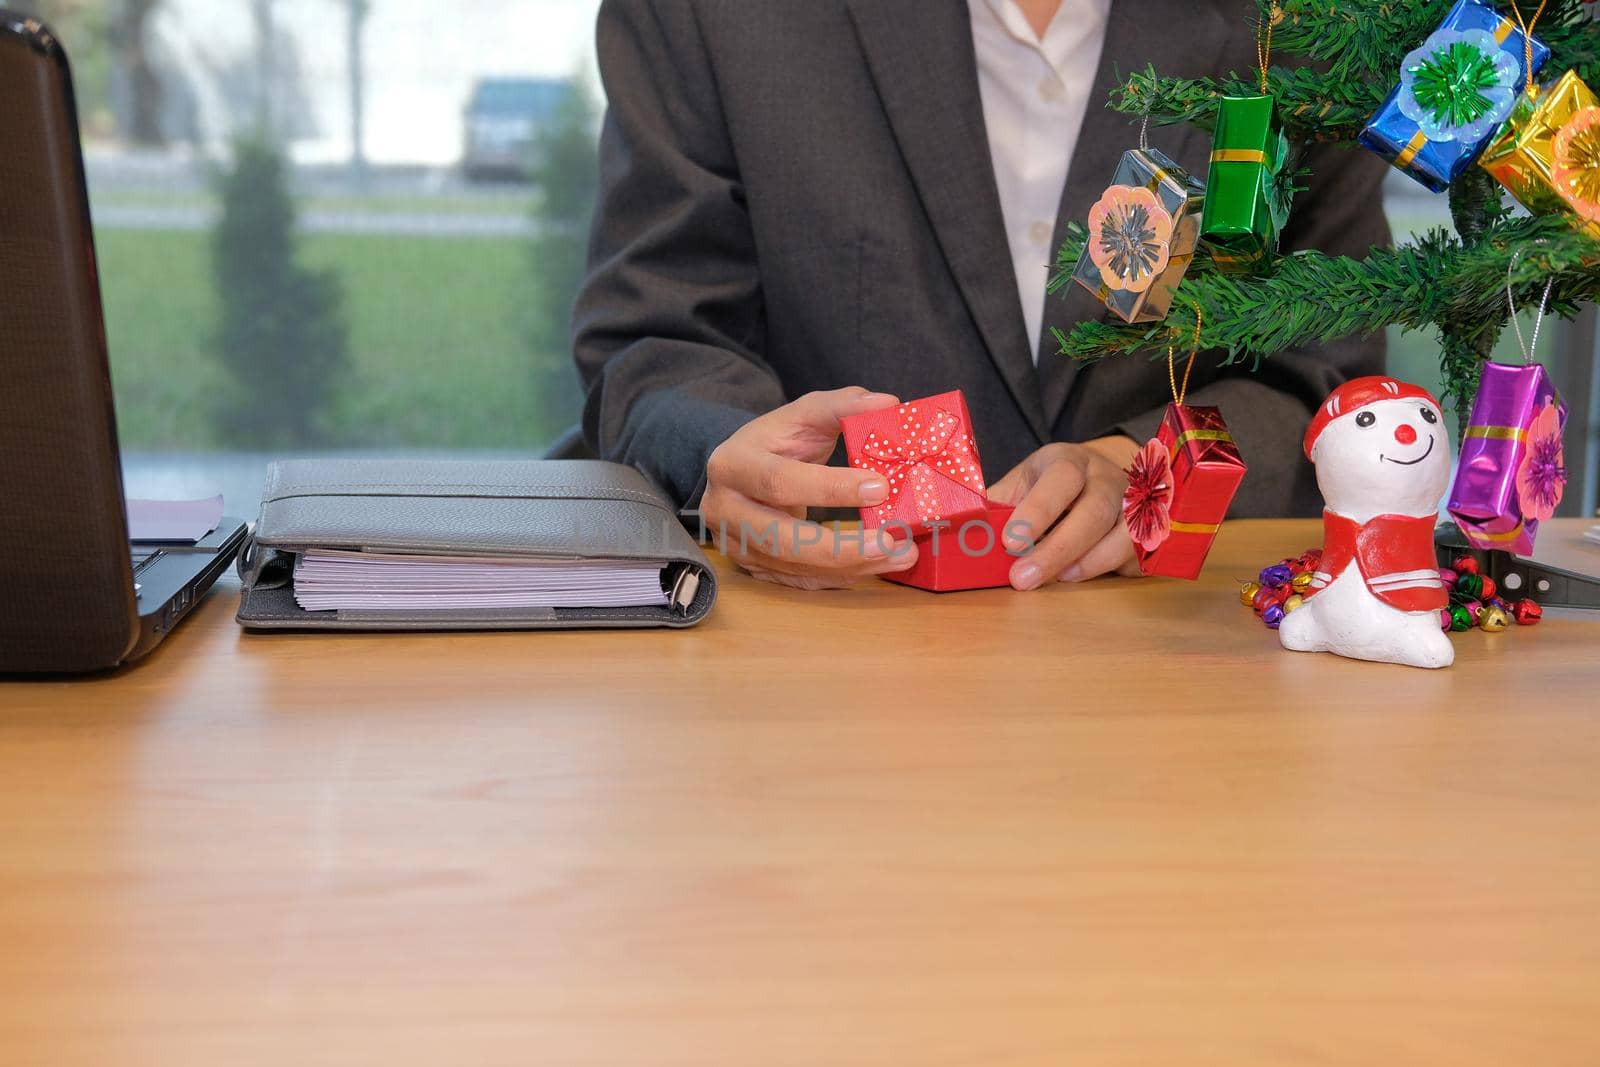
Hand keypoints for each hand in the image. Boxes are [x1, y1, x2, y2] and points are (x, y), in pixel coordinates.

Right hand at [701, 387, 919, 589]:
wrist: (739, 471)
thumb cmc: (775, 441)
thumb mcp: (802, 414)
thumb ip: (842, 406)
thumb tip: (887, 404)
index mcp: (733, 464)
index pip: (780, 481)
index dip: (830, 488)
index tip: (881, 488)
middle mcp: (725, 509)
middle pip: (783, 539)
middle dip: (844, 547)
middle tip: (895, 543)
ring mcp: (735, 543)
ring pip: (794, 566)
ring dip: (852, 566)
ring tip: (901, 555)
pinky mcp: (752, 567)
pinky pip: (798, 581)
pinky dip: (839, 578)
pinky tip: (873, 567)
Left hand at [987, 437, 1143, 589]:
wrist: (1100, 479)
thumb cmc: (1048, 490)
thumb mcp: (1020, 487)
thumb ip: (995, 509)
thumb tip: (961, 534)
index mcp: (1067, 462)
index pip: (1060, 478)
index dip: (1037, 511)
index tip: (1011, 543)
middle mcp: (1105, 478)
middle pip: (1093, 512)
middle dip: (1057, 550)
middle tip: (1023, 579)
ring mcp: (1134, 503)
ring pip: (1125, 534)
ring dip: (1091, 563)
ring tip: (1062, 579)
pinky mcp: (1149, 531)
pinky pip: (1141, 554)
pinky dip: (1115, 570)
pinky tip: (1089, 577)